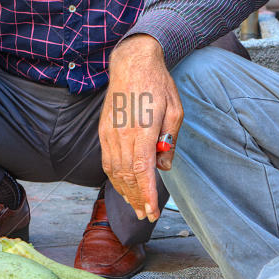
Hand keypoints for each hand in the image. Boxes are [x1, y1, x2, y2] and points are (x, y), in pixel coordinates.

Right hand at [98, 35, 180, 221]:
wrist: (132, 63)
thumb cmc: (157, 84)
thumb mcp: (175, 110)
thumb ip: (170, 140)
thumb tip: (164, 166)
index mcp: (142, 128)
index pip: (142, 169)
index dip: (147, 194)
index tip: (153, 211)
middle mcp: (122, 133)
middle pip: (127, 176)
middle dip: (138, 199)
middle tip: (148, 215)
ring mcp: (109, 133)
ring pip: (115, 172)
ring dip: (126, 192)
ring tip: (137, 207)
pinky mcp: (103, 132)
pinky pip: (107, 161)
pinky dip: (115, 178)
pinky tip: (124, 188)